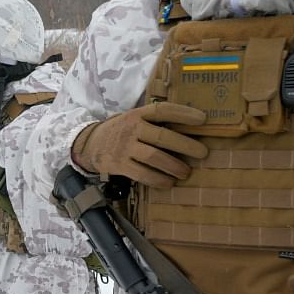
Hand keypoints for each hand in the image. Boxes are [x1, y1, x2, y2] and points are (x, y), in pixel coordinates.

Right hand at [71, 103, 208, 187]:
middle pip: (162, 137)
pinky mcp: (120, 165)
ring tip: (186, 172)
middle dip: (186, 145)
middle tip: (203, 153)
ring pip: (154, 157)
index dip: (183, 113)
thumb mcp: (134, 119)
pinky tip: (169, 183)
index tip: (203, 119)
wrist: (90, 144)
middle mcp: (132, 129)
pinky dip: (158, 180)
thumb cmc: (121, 131)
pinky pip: (142, 174)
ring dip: (174, 166)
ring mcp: (125, 147)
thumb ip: (154, 123)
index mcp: (138, 114)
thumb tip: (188, 130)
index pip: (162, 110)